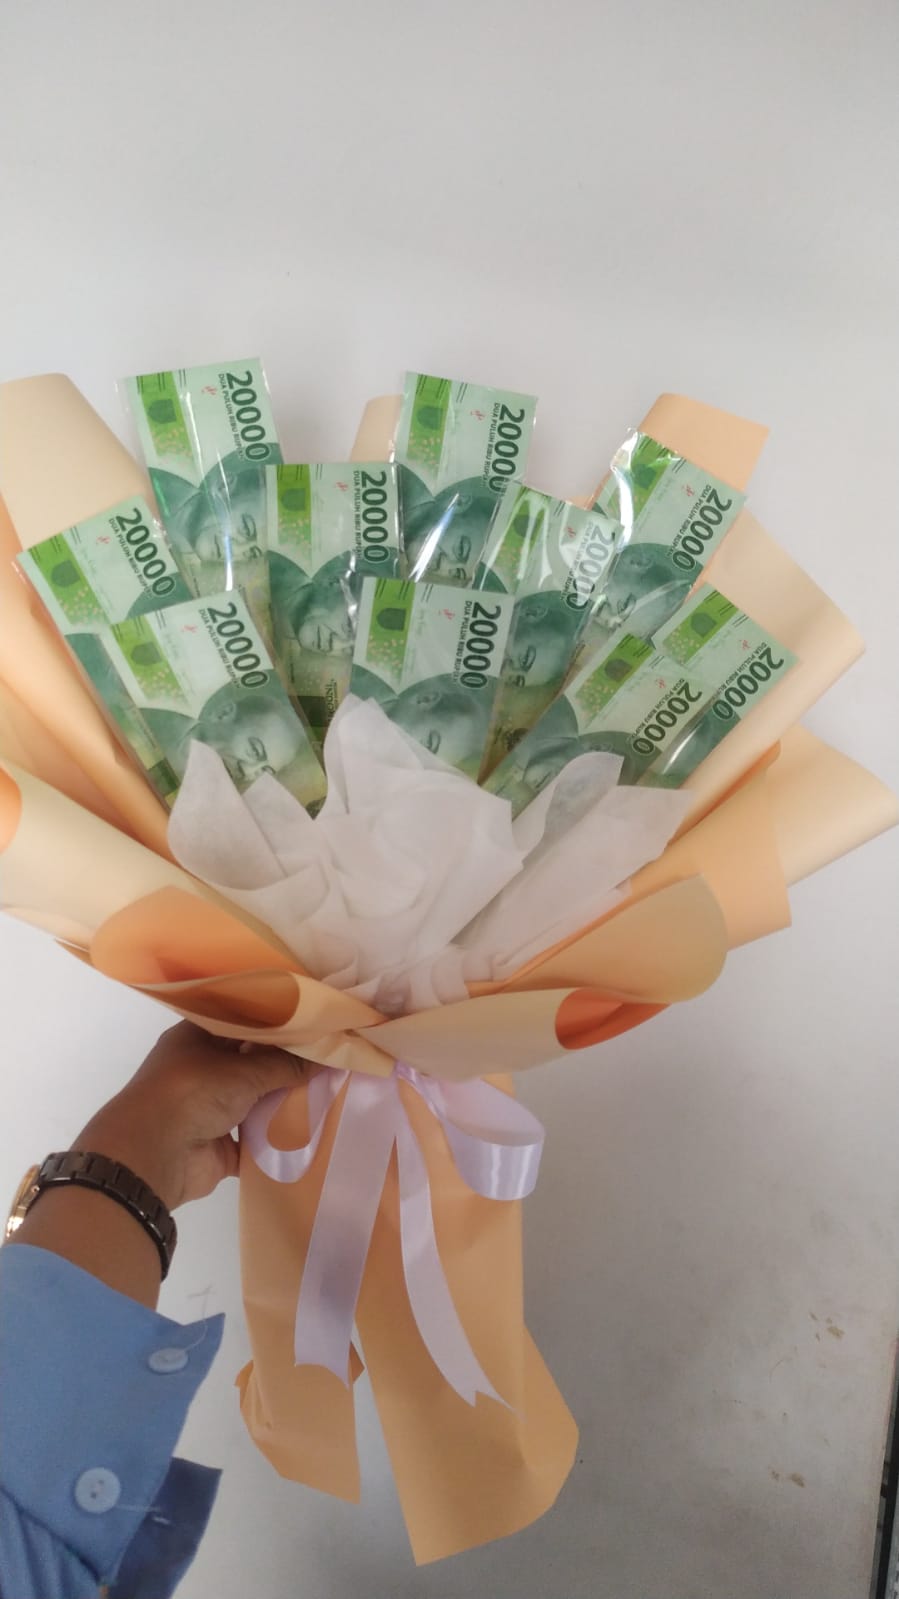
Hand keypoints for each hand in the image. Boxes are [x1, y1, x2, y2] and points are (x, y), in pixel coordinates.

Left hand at [76, 1021, 306, 1210]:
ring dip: (283, 1100)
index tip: (312, 1017)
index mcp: (197, 1038)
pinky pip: (255, 1138)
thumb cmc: (191, 1093)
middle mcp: (201, 1069)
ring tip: (328, 1089)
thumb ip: (286, 1064)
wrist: (153, 1156)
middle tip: (328, 1054)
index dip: (276, 1019)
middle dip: (286, 1062)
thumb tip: (327, 1057)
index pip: (242, 1021)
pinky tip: (311, 1130)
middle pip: (251, 1062)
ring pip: (255, 1100)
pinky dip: (277, 1138)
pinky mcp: (219, 1144)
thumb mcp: (242, 1071)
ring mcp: (209, 1108)